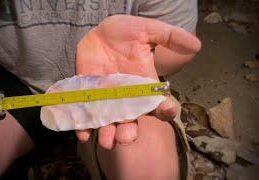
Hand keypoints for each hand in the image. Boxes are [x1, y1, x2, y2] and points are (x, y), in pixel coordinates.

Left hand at [75, 15, 200, 148]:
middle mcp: (127, 99)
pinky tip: (82, 132)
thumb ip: (170, 36)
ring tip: (105, 141)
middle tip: (126, 138)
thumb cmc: (128, 33)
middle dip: (128, 132)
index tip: (168, 109)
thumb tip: (196, 44)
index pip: (159, 103)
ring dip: (107, 134)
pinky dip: (84, 125)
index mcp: (145, 87)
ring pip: (109, 123)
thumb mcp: (149, 30)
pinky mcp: (89, 96)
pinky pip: (87, 115)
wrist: (101, 33)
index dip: (165, 109)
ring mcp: (107, 100)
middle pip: (131, 121)